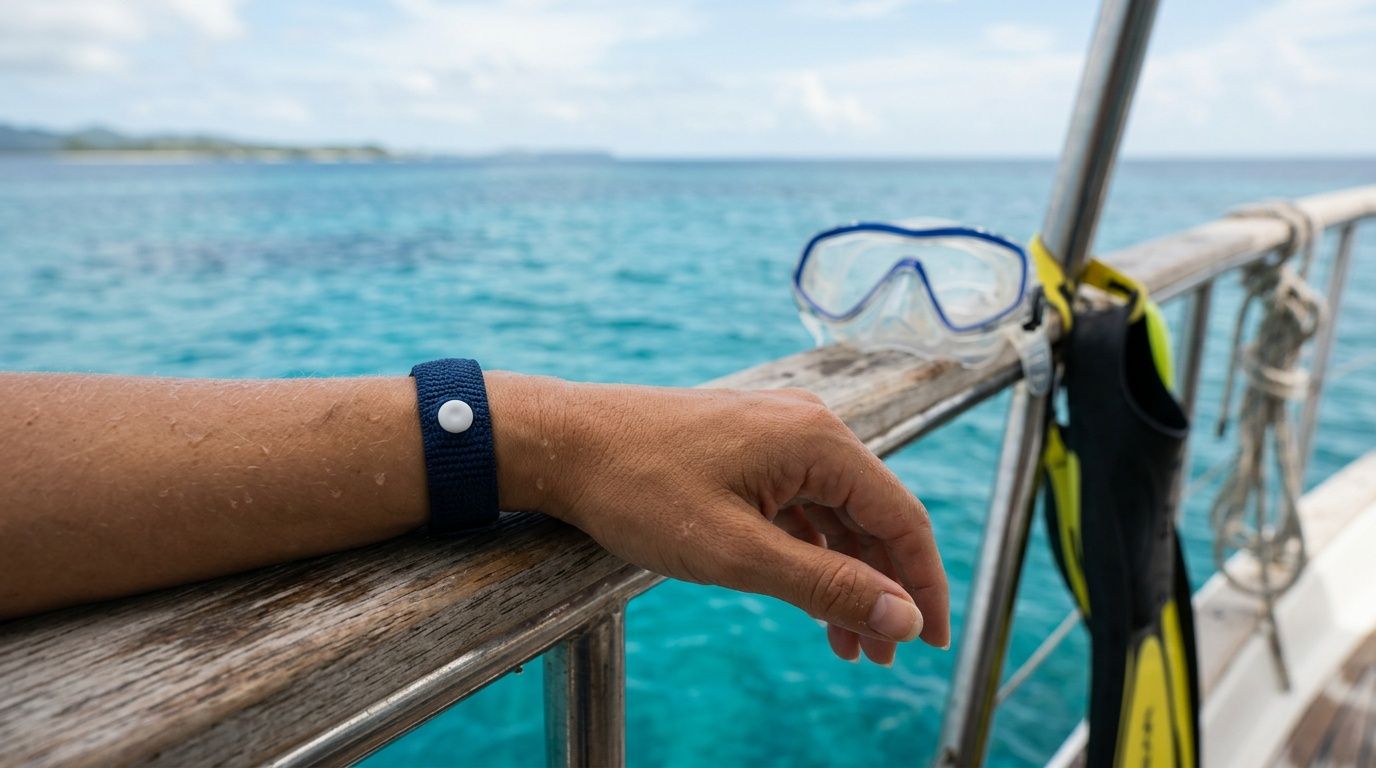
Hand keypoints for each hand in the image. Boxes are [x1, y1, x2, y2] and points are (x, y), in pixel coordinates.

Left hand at [487, 373, 950, 663]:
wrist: (562, 443)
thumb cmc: (639, 489)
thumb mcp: (737, 552)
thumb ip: (826, 585)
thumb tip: (902, 618)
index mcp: (818, 442)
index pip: (901, 519)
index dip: (924, 585)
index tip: (930, 642)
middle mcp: (808, 427)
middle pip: (872, 516)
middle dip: (881, 589)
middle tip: (879, 656)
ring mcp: (775, 433)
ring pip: (834, 515)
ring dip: (844, 576)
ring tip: (844, 642)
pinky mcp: (747, 446)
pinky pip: (799, 504)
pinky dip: (809, 553)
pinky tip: (806, 595)